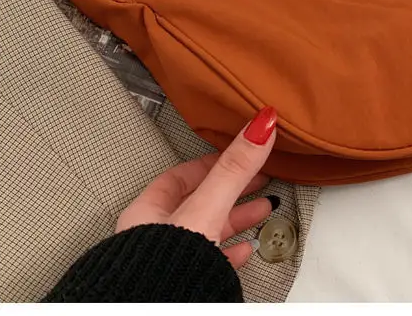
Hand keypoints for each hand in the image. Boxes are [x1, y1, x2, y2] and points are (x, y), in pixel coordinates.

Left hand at [116, 106, 277, 268]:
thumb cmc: (161, 272)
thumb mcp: (206, 209)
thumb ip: (233, 169)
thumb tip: (259, 126)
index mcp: (148, 212)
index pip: (182, 175)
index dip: (215, 162)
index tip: (240, 153)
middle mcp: (154, 236)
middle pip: (200, 201)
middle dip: (235, 188)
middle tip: (260, 177)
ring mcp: (168, 262)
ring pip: (208, 231)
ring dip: (238, 218)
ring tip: (263, 209)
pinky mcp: (183, 285)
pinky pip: (211, 260)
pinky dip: (232, 250)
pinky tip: (246, 250)